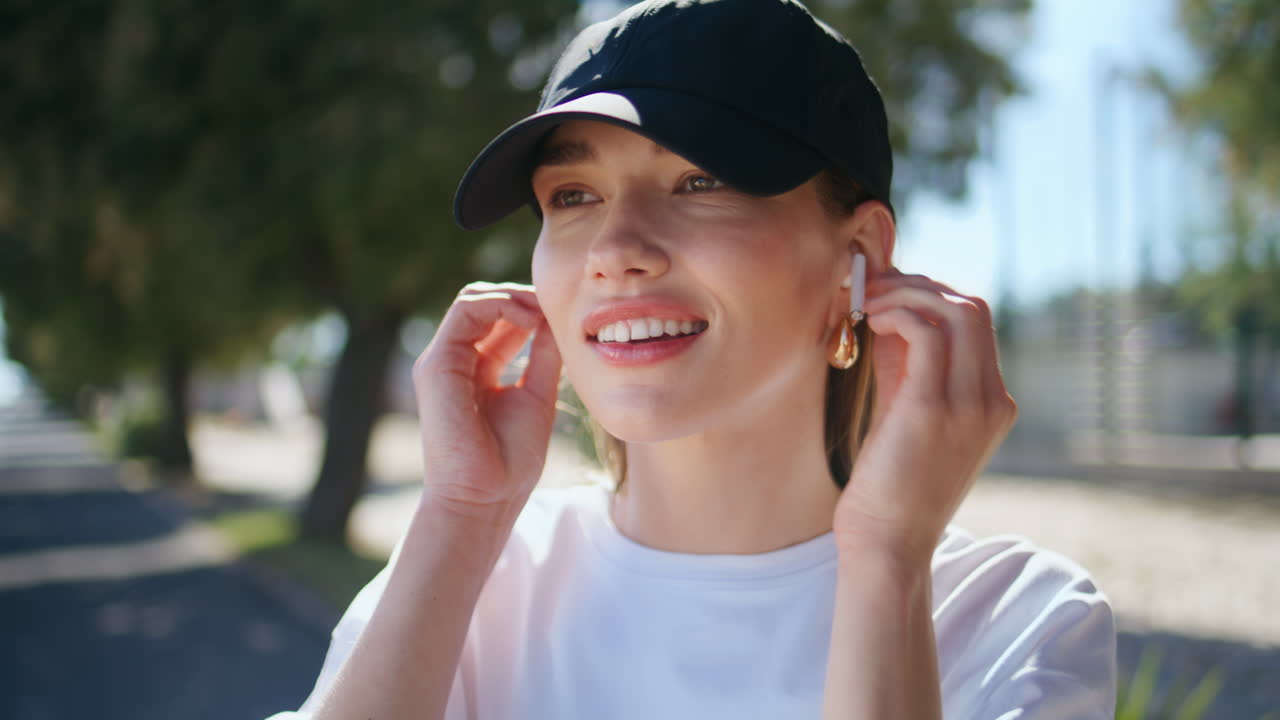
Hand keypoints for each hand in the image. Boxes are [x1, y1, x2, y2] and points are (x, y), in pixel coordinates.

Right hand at [412, 282, 562, 513]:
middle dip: (521, 297)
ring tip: (543, 313)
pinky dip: (501, 305)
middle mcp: (454, 361)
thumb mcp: (537, 396)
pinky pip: (466, 311)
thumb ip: (544, 358)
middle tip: (554, 308)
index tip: (560, 317)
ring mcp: (441, 361)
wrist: (484, 499)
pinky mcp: (437, 364)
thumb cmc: (509, 462)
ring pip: (473, 300)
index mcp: (475, 369)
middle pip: (483, 304)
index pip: (497, 319)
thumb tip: (556, 323)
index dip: (529, 308)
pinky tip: (529, 319)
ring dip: (513, 297)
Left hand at [832, 270, 1016, 561]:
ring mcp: (971, 405)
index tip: (884, 292)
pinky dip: (895, 314)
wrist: (887, 544)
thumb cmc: (888, 483)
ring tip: (864, 302)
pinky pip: (926, 333)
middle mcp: (993, 401)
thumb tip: (886, 310)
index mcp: (991, 402)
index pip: (974, 322)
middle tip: (871, 288)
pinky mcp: (936, 410)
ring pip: (955, 311)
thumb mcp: (904, 411)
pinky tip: (866, 323)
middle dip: (918, 286)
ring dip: (904, 294)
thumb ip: (904, 364)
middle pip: (972, 308)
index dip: (928, 295)